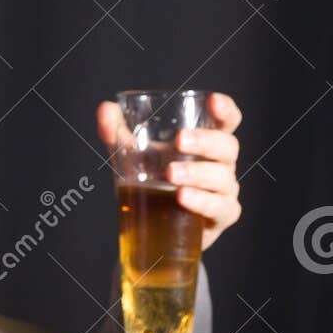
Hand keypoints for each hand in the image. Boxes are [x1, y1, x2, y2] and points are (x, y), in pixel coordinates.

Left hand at [97, 91, 242, 250]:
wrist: (154, 230)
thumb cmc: (152, 184)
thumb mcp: (132, 158)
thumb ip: (118, 135)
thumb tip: (105, 109)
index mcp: (206, 145)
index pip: (226, 122)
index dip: (225, 110)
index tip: (212, 101)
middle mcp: (221, 165)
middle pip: (227, 146)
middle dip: (205, 141)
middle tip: (179, 140)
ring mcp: (224, 191)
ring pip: (222, 177)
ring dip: (197, 173)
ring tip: (170, 173)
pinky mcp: (221, 217)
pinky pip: (220, 207)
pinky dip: (202, 201)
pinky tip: (183, 198)